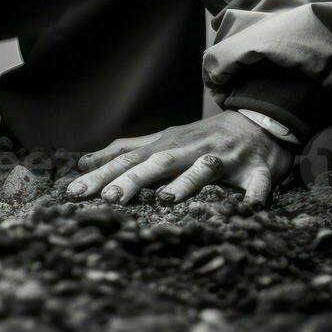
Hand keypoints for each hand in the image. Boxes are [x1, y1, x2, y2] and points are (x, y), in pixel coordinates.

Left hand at [68, 111, 292, 206]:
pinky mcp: (258, 170)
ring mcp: (224, 159)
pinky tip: (249, 209)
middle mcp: (191, 150)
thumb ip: (125, 151)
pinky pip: (257, 184)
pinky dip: (255, 196)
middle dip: (133, 179)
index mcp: (166, 146)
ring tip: (166, 200)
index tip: (73, 192)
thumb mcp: (162, 141)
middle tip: (109, 197)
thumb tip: (84, 162)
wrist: (259, 122)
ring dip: (186, 184)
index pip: (127, 159)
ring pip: (203, 170)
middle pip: (157, 164)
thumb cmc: (203, 138)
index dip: (101, 175)